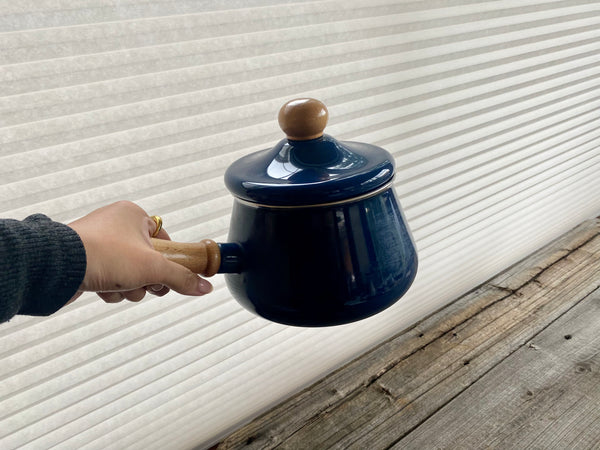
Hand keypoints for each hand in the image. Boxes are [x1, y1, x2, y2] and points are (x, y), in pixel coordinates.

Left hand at [67, 201, 212, 303]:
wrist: (58, 266)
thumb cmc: (104, 255)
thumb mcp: (152, 268)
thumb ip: (181, 278)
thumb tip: (204, 287)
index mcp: (134, 215)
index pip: (164, 239)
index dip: (169, 261)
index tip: (169, 276)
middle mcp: (116, 224)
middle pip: (148, 260)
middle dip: (147, 279)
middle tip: (144, 283)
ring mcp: (99, 242)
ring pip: (129, 272)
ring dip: (129, 287)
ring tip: (120, 287)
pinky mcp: (85, 260)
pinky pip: (109, 277)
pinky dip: (110, 288)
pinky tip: (103, 290)